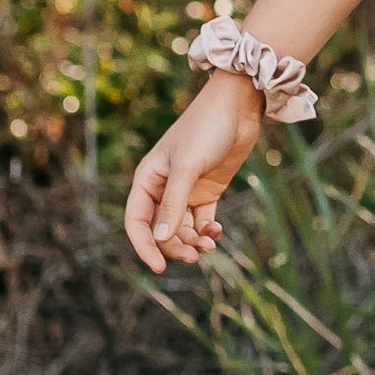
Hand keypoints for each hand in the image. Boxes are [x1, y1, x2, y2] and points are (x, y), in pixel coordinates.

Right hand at [124, 74, 262, 272]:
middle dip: (176, 247)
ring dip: (194, 241)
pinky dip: (207, 230)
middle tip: (196, 256)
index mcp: (147, 179)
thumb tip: (159, 240)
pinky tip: (216, 231)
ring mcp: (186, 191)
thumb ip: (174, 204)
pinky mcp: (207, 192)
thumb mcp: (188, 167)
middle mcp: (163, 188)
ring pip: (183, 230)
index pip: (137, 222)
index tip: (159, 267)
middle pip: (161, 231)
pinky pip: (201, 221)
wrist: (237, 107)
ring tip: (211, 243)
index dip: (144, 246)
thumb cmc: (206, 129)